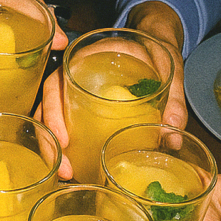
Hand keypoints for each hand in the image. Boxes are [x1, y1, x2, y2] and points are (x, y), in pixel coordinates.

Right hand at [35, 10, 179, 180]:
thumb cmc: (156, 51)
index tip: (63, 138)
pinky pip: (63, 125)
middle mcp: (73, 76)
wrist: (155, 45)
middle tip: (66, 171)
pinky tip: (75, 170)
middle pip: (47, 107)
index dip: (53, 110)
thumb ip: (173, 100)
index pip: (56, 82)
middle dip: (49, 141)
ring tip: (68, 176)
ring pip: (50, 119)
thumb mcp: (168, 68)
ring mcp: (74, 92)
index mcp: (86, 59)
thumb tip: (173, 138)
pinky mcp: (81, 106)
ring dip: (53, 148)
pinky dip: (64, 146)